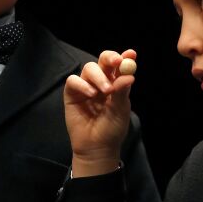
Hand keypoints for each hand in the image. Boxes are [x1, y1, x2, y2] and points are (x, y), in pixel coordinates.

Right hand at [64, 49, 136, 176]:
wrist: (97, 147)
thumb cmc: (112, 129)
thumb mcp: (121, 110)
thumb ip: (122, 91)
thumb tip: (129, 74)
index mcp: (116, 83)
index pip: (119, 66)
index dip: (124, 58)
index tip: (131, 54)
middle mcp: (101, 81)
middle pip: (103, 61)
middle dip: (110, 58)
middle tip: (116, 62)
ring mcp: (86, 86)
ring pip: (89, 68)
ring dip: (98, 76)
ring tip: (106, 91)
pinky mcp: (72, 94)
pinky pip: (73, 81)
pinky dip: (82, 84)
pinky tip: (91, 94)